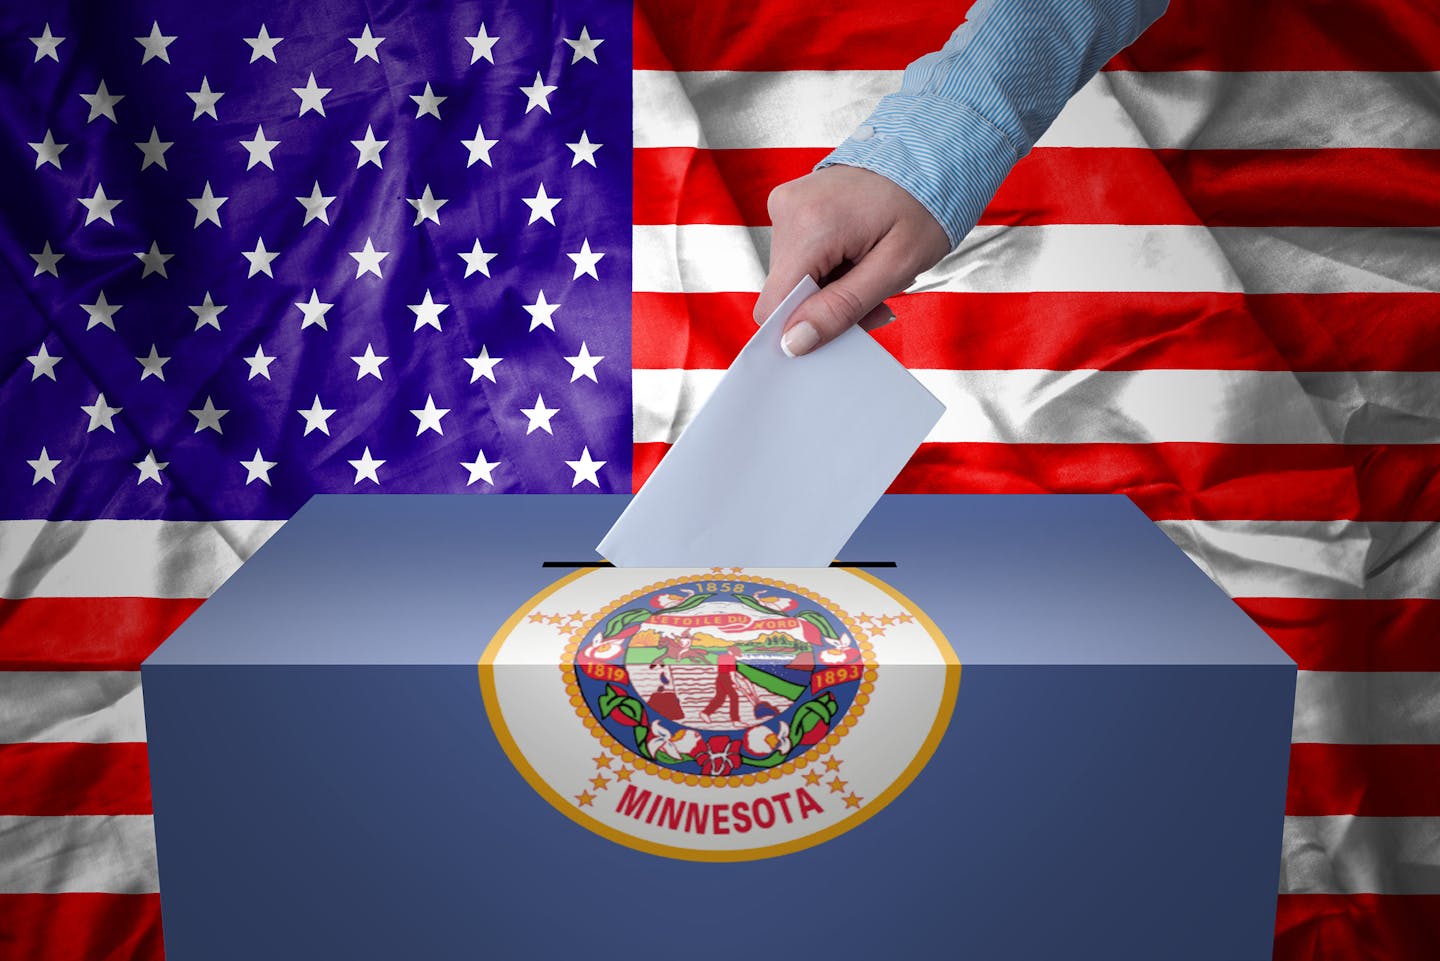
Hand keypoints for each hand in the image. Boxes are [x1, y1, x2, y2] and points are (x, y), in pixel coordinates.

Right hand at [756, 164, 951, 356]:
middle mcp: (786, 210)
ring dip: (831, 287)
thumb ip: (842, 309)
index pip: (774, 305)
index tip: (843, 327)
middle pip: (787, 292)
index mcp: (808, 225)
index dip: (801, 328)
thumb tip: (794, 344)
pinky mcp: (792, 205)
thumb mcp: (895, 267)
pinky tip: (858, 255)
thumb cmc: (924, 205)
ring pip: (794, 277)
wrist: (931, 151)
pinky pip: (800, 256)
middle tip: (875, 297)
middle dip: (827, 305)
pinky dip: (828, 267)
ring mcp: (786, 203)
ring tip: (871, 269)